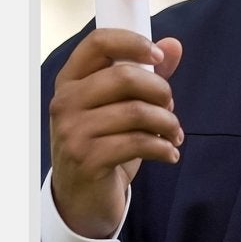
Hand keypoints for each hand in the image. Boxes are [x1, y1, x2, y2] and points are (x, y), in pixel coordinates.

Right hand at [46, 29, 184, 240]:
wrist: (81, 199)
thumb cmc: (102, 146)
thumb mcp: (118, 108)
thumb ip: (144, 75)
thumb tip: (173, 45)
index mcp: (70, 80)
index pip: (97, 42)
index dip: (132, 42)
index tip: (158, 56)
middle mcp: (65, 102)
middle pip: (124, 76)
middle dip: (160, 90)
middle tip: (170, 107)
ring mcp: (73, 131)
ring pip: (137, 111)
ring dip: (168, 123)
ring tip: (175, 134)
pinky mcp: (88, 159)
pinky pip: (139, 142)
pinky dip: (164, 148)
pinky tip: (170, 153)